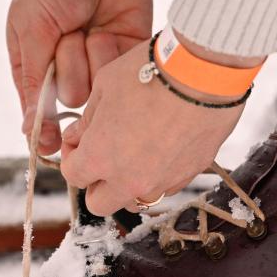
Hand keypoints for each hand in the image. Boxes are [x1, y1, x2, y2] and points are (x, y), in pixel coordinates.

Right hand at [7, 0, 151, 154]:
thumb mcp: (31, 26)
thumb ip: (33, 78)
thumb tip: (29, 127)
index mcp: (35, 64)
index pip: (38, 112)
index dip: (45, 131)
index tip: (52, 143)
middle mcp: (67, 68)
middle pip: (71, 103)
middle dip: (68, 72)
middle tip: (67, 36)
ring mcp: (99, 62)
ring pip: (98, 92)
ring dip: (90, 59)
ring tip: (88, 26)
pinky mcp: (126, 53)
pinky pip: (121, 76)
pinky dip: (112, 55)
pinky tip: (108, 28)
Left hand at [59, 39, 250, 215]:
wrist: (204, 73)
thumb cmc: (150, 73)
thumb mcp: (105, 86)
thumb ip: (88, 119)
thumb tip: (79, 135)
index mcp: (100, 158)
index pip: (73, 175)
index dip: (72, 155)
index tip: (80, 139)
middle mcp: (129, 180)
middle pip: (100, 203)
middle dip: (96, 182)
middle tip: (104, 153)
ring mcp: (162, 182)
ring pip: (136, 201)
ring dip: (128, 184)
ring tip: (135, 154)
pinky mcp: (190, 175)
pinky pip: (166, 187)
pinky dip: (158, 175)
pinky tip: (163, 147)